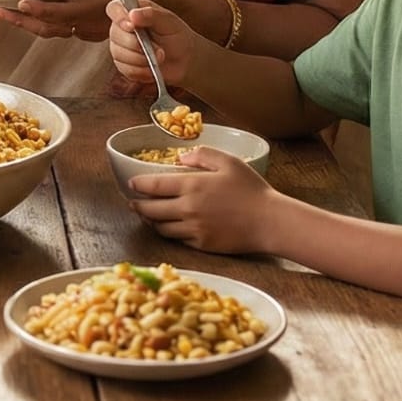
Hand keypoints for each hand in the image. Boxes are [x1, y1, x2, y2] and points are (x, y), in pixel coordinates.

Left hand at [0, 0, 167, 42]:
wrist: (165, 8)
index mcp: (95, 10)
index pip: (61, 13)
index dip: (38, 9)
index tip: (18, 3)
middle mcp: (89, 25)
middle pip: (48, 28)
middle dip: (20, 21)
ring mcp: (88, 31)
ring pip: (52, 32)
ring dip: (26, 24)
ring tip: (2, 12)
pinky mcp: (88, 29)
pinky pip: (60, 30)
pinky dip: (40, 23)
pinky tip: (26, 13)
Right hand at [108, 0, 197, 87]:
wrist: (185, 60)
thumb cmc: (177, 36)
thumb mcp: (169, 22)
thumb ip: (151, 15)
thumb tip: (132, 14)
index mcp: (132, 10)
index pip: (114, 8)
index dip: (119, 17)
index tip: (132, 26)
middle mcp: (122, 27)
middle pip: (115, 34)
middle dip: (136, 45)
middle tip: (159, 50)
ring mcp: (120, 46)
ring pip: (118, 54)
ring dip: (141, 59)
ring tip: (160, 58)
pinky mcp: (123, 64)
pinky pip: (125, 69)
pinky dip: (141, 71)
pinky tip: (152, 69)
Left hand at [127, 148, 275, 254]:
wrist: (270, 222)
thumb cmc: (252, 190)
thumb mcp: (229, 162)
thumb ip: (202, 155)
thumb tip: (182, 157)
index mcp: (191, 186)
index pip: (153, 186)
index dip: (138, 185)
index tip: (131, 184)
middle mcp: (187, 209)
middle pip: (151, 210)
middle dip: (138, 206)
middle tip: (133, 202)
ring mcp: (193, 229)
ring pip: (161, 228)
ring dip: (150, 222)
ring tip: (147, 216)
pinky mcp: (202, 245)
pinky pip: (178, 240)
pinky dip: (169, 233)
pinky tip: (169, 228)